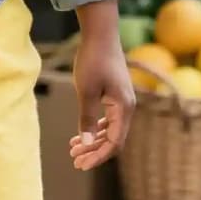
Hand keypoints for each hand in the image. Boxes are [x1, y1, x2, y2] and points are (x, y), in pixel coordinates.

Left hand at [69, 32, 134, 169]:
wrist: (100, 34)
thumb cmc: (93, 61)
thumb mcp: (86, 92)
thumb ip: (87, 119)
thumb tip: (87, 144)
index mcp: (124, 109)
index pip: (114, 143)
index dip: (98, 156)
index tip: (80, 165)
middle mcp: (127, 107)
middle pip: (112, 139)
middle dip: (93, 151)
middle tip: (74, 160)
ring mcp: (122, 101)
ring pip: (109, 130)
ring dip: (92, 141)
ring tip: (73, 149)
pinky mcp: (115, 95)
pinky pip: (107, 119)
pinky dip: (94, 128)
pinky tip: (79, 134)